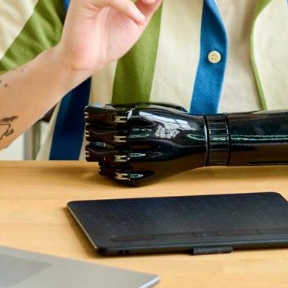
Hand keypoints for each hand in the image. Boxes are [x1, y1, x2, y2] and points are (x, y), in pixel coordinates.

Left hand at [84, 103, 211, 184]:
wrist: (200, 141)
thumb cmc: (174, 123)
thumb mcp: (153, 110)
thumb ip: (127, 111)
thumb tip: (99, 110)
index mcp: (149, 119)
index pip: (111, 118)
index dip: (95, 116)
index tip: (87, 115)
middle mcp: (149, 139)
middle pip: (111, 138)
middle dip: (94, 135)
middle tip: (89, 134)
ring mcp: (151, 159)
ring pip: (114, 159)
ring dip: (98, 155)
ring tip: (91, 151)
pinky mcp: (153, 176)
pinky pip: (125, 177)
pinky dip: (110, 173)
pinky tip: (103, 167)